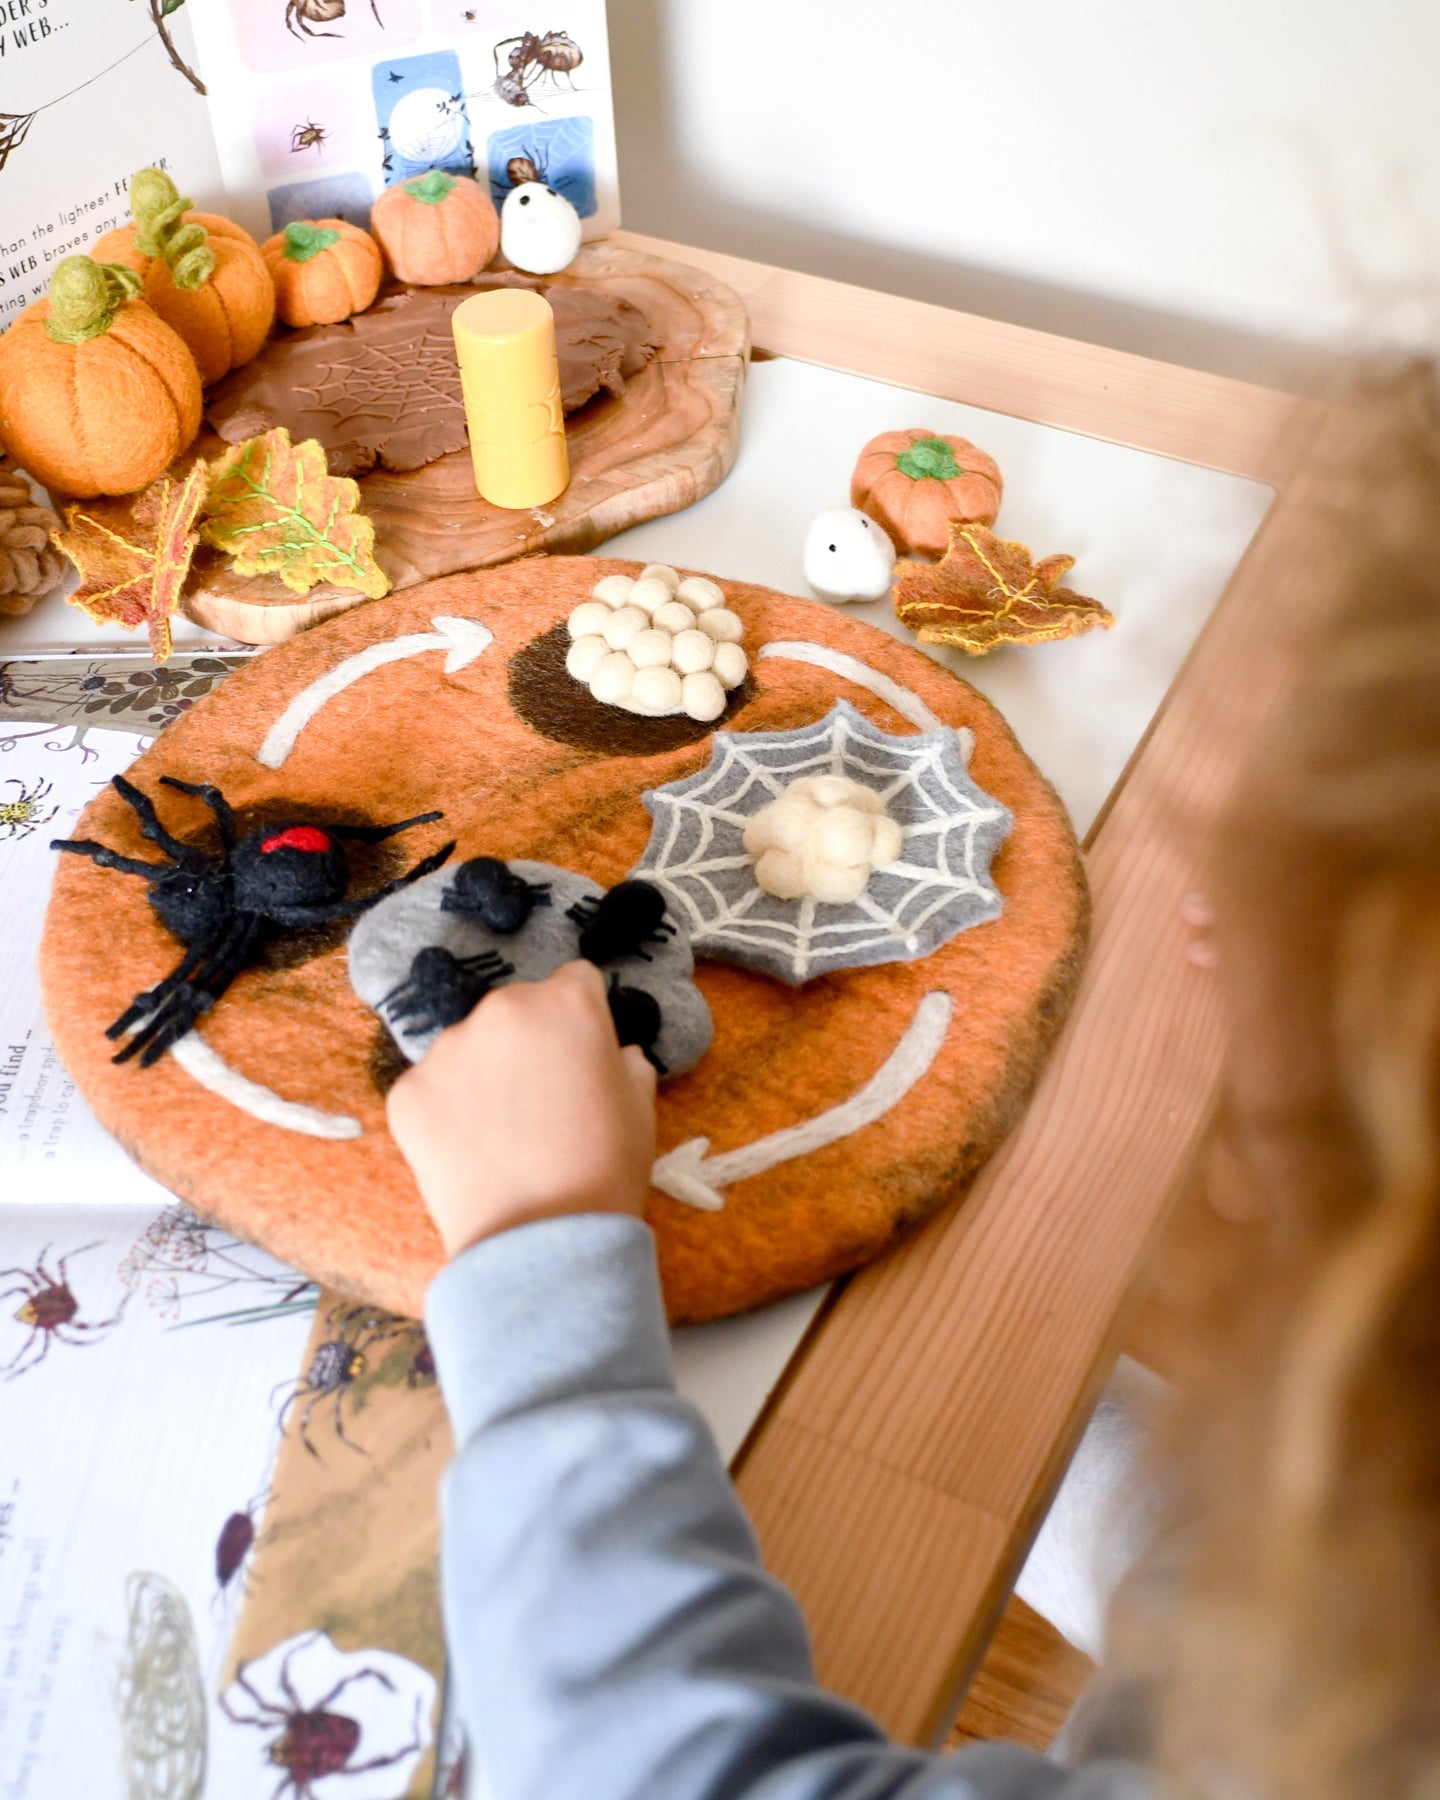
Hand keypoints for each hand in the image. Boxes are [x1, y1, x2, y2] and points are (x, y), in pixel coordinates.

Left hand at [387, 960, 657, 1259]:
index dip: (581, 1020)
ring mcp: (447, 1048)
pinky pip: (431, 1088)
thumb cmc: (607, 1170)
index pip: (573, 982)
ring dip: (483, 1074)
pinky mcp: (407, 1091)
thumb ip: (625, 1063)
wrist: (542, 1240)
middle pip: (516, 1010)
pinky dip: (446, 1111)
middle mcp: (502, 1009)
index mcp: (567, 1003)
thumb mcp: (641, 1107)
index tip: (581, 1056)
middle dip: (528, 1043)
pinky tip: (469, 1151)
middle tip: (540, 1101)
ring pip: (469, 1047)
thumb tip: (611, 1054)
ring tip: (500, 1134)